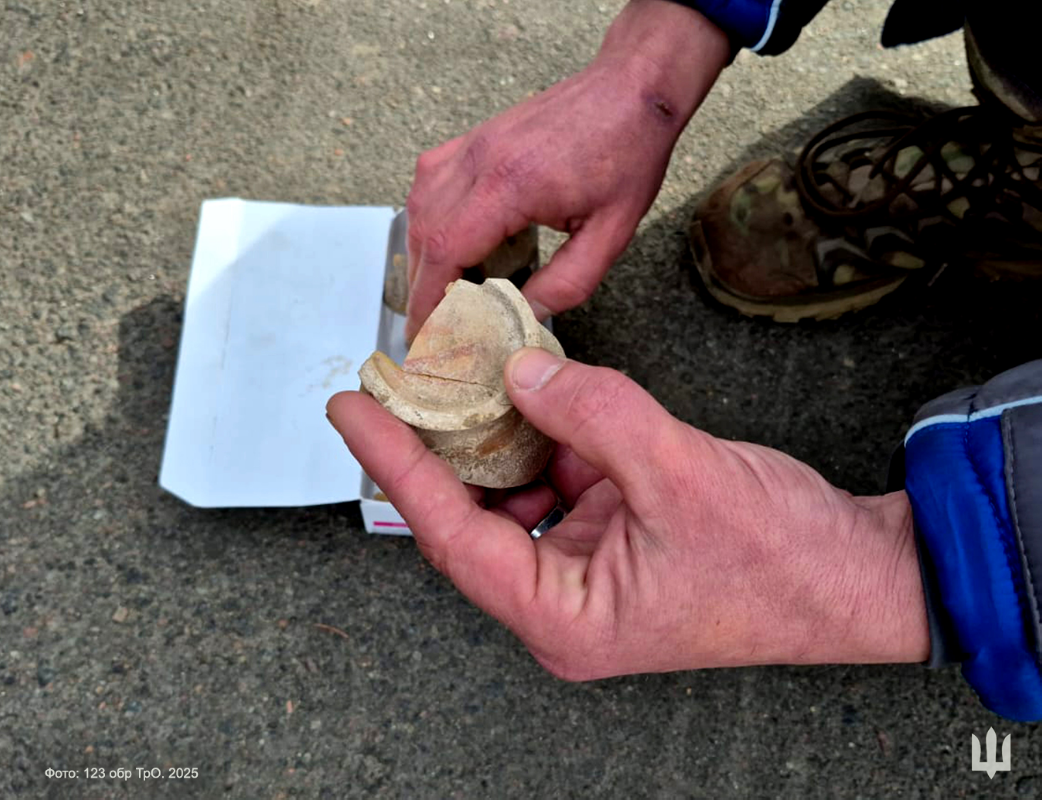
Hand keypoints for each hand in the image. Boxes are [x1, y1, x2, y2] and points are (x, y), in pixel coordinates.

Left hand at [327, 349, 928, 678]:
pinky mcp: (613, 535)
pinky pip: (556, 480)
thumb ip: (592, 413)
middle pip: (468, 521)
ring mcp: (587, 568)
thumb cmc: (782, 560)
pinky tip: (532, 393)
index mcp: (562, 617)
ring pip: (511, 496)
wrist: (858, 574)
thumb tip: (521, 371)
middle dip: (433, 452)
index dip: (396, 467)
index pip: (451, 536)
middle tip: (392, 387)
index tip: (352, 412)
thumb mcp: (677, 472)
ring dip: (493, 438)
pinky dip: (544, 435)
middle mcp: (562, 600)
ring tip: (456, 380)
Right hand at [403, 0, 729, 340]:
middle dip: (421, 288)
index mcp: (511, 185)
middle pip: (424, 235)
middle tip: (431, 327)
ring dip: (423, 257)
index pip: (446, 250)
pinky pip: (429, 186)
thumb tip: (524, 316)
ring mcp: (470, 146)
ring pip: (419, 210)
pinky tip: (448, 246)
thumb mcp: (610, 235)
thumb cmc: (626, 155)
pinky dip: (429, 223)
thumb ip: (566, 284)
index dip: (429, 298)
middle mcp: (479, 161)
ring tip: (442, 294)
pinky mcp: (472, 141)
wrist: (629, 91)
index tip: (426, 333)